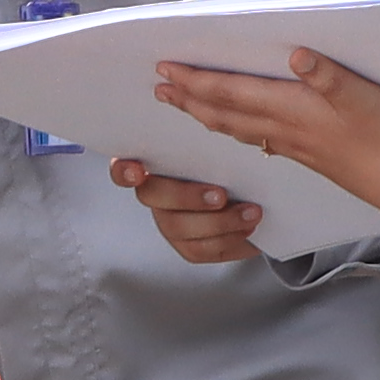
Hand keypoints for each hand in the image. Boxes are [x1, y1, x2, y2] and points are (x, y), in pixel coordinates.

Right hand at [109, 159, 266, 264]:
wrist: (258, 197)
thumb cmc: (233, 165)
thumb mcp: (222, 150)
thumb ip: (210, 145)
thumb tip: (218, 130)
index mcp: (155, 163)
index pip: (122, 167)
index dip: (124, 171)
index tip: (138, 171)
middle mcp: (155, 195)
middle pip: (152, 196)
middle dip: (187, 196)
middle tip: (221, 195)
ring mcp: (169, 223)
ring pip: (180, 226)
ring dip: (220, 221)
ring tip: (252, 212)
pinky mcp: (189, 247)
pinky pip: (202, 248)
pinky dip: (230, 237)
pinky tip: (249, 226)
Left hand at [152, 49, 379, 225]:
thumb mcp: (370, 99)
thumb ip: (331, 77)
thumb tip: (297, 54)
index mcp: (298, 110)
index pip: (234, 93)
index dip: (198, 82)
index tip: (165, 70)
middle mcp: (292, 131)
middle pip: (229, 114)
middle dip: (192, 100)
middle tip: (160, 89)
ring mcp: (302, 148)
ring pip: (244, 130)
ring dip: (211, 116)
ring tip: (188, 107)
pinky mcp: (317, 158)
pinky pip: (265, 143)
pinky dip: (243, 133)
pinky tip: (244, 133)